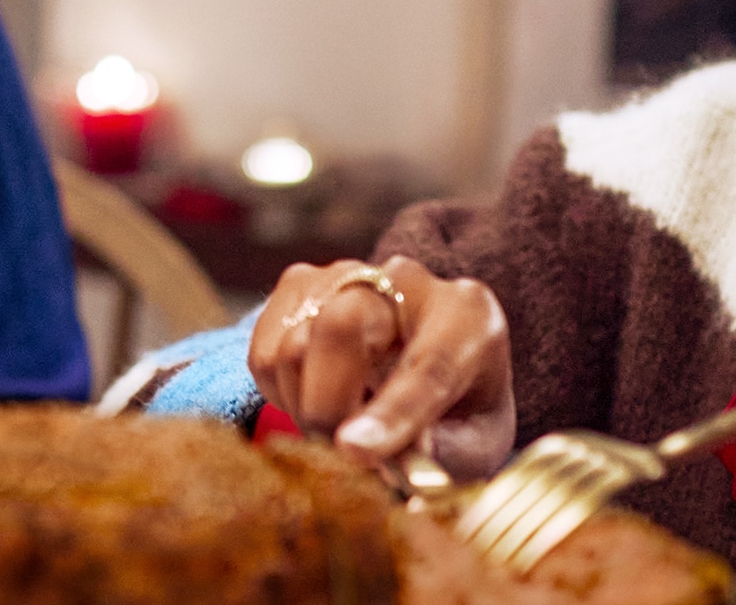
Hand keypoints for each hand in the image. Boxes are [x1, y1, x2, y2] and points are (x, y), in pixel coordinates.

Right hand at [247, 257, 514, 478]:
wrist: (428, 364)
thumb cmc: (456, 413)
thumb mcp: (471, 446)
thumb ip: (435, 457)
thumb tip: (380, 461)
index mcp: (467, 317)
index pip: (429, 362)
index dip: (393, 411)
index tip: (355, 452)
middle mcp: (405, 281)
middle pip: (341, 327)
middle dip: (328, 406)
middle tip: (338, 457)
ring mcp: (344, 275)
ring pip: (294, 347)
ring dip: (305, 408)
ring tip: (338, 430)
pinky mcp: (297, 287)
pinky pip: (264, 354)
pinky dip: (282, 394)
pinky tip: (317, 400)